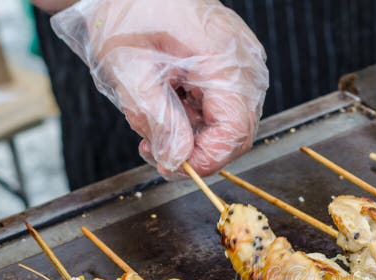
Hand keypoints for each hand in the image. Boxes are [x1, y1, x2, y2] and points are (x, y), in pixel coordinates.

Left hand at [51, 0, 268, 175]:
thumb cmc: (128, 16)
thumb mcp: (132, 74)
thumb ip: (160, 123)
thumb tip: (178, 162)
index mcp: (226, 62)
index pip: (235, 132)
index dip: (206, 158)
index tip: (172, 167)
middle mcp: (247, 63)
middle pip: (236, 130)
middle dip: (197, 148)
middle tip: (155, 148)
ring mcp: (246, 61)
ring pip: (231, 119)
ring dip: (196, 131)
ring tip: (157, 120)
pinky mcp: (237, 62)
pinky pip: (227, 101)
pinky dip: (199, 112)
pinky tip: (172, 101)